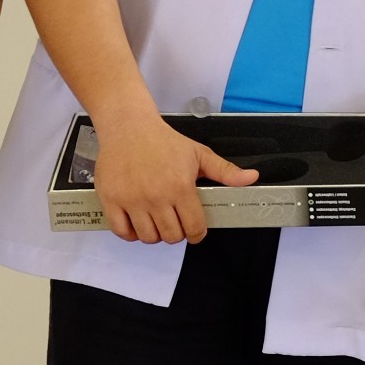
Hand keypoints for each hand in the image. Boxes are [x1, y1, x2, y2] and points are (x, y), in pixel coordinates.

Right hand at [95, 112, 257, 244]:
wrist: (129, 126)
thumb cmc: (164, 140)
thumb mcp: (199, 153)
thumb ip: (225, 171)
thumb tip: (252, 178)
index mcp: (180, 186)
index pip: (194, 227)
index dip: (197, 233)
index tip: (194, 230)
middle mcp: (156, 196)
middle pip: (171, 236)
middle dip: (177, 233)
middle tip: (175, 222)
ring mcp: (132, 199)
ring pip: (148, 237)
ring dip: (155, 234)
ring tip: (157, 221)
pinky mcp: (112, 200)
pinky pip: (122, 232)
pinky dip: (130, 233)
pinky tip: (137, 223)